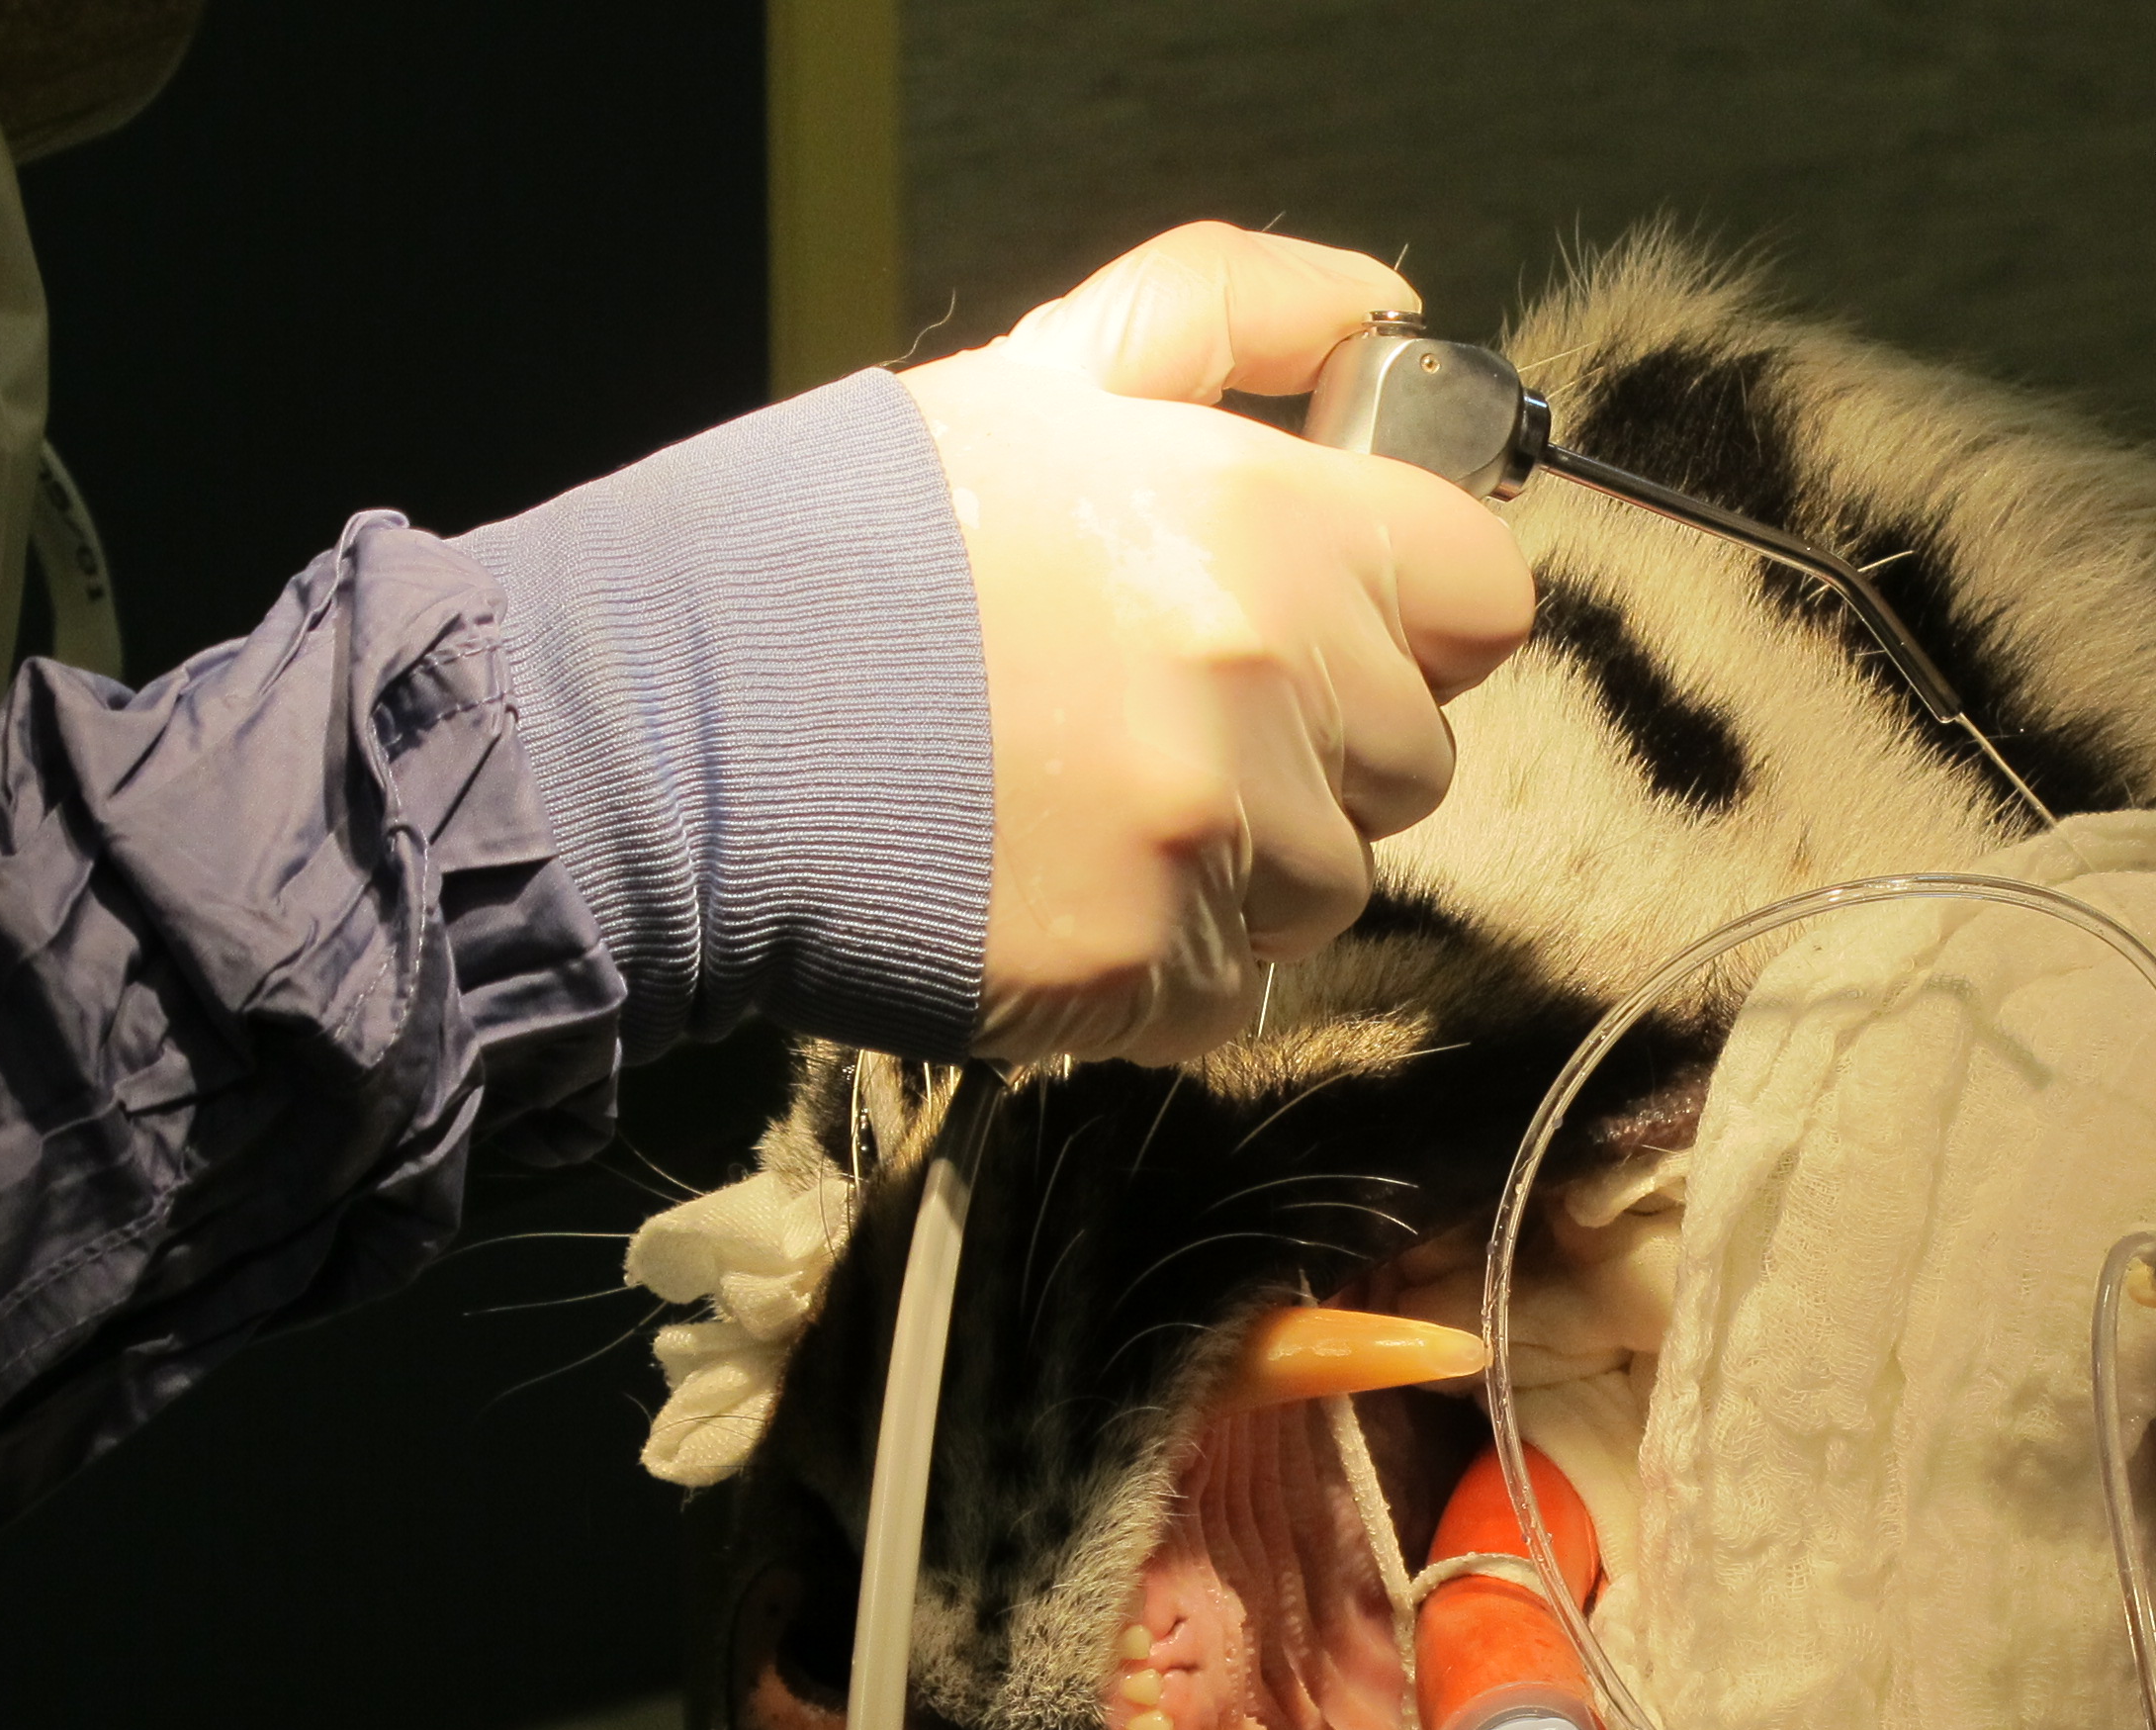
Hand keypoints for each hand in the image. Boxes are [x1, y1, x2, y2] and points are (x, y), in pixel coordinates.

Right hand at [902, 224, 1534, 1064]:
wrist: (667, 730)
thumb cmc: (846, 541)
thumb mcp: (1033, 374)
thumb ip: (1225, 314)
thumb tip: (1385, 314)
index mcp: (1266, 523)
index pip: (1488, 597)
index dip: (1419, 611)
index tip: (1332, 619)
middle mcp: (1269, 686)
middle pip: (1417, 756)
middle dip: (1324, 742)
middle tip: (1162, 709)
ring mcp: (1213, 842)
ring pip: (1332, 883)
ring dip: (1248, 860)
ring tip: (1090, 800)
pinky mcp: (1149, 971)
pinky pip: (1237, 988)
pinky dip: (1169, 958)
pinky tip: (1057, 885)